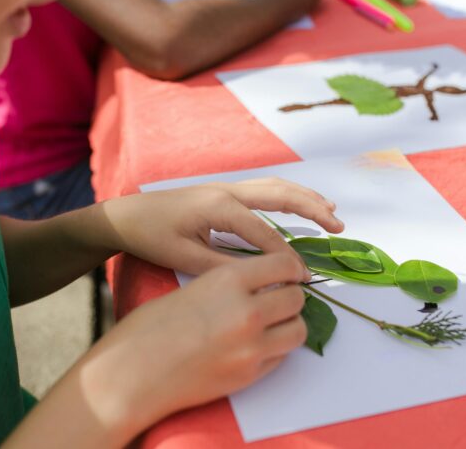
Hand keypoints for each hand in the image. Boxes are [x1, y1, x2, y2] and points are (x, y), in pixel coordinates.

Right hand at [79, 252, 309, 439]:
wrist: (132, 373)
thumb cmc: (150, 328)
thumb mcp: (193, 287)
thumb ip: (231, 283)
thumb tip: (263, 283)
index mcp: (228, 281)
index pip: (283, 264)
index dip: (292, 267)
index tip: (291, 272)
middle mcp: (246, 311)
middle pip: (296, 298)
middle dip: (291, 296)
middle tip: (279, 298)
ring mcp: (251, 346)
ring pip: (298, 329)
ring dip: (289, 324)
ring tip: (272, 324)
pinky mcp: (250, 375)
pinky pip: (282, 357)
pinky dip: (275, 349)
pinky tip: (255, 345)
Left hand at [99, 177, 343, 274]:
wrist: (126, 215)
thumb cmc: (152, 237)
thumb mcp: (186, 259)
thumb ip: (224, 267)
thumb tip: (260, 279)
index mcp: (220, 208)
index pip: (265, 234)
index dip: (287, 257)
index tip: (303, 278)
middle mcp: (229, 191)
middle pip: (281, 195)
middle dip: (313, 209)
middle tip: (339, 227)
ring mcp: (227, 187)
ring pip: (276, 186)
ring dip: (306, 197)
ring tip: (332, 212)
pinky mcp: (224, 191)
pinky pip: (265, 188)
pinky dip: (289, 194)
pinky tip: (301, 202)